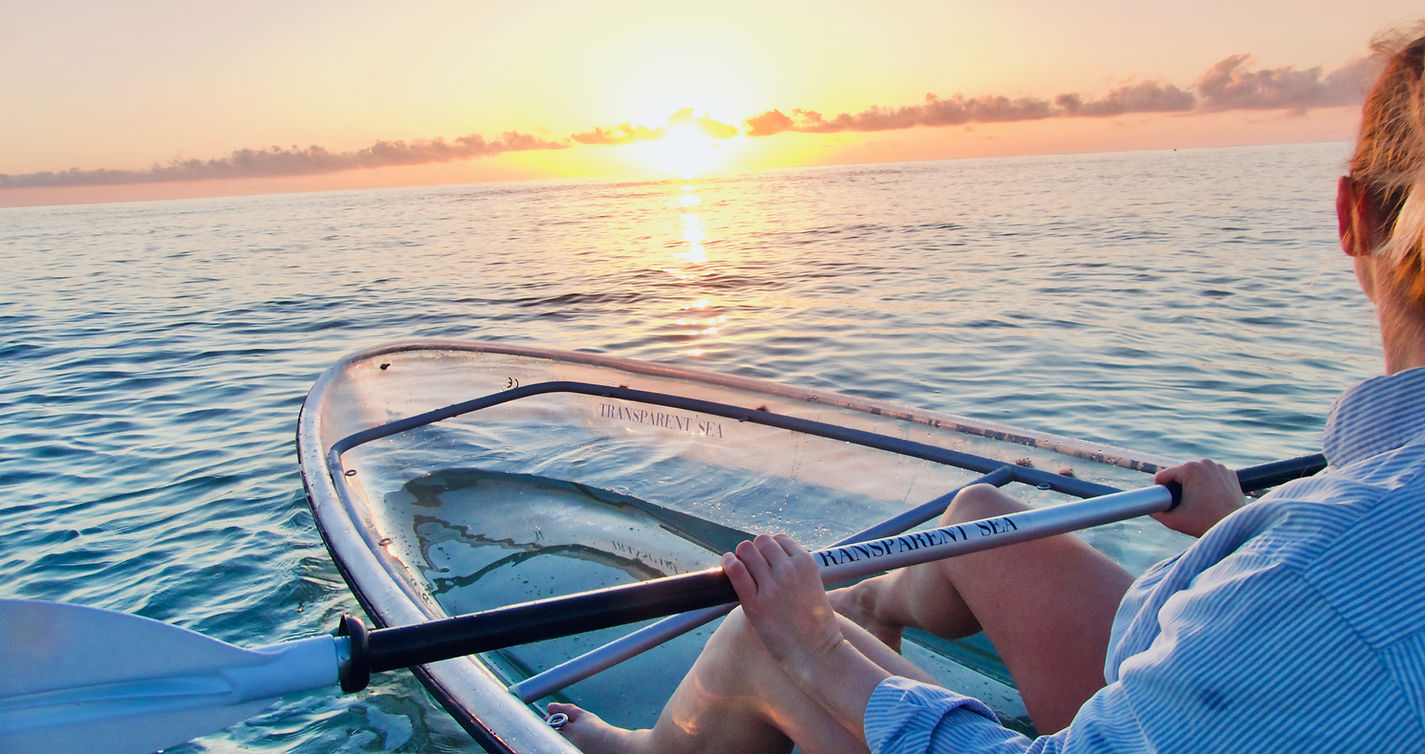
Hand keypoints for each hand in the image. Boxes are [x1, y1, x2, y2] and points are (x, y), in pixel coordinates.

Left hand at [722, 534, 844, 671]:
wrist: (817, 651)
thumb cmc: (815, 622)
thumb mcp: (813, 585)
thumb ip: (796, 569)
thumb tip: (768, 557)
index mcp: (806, 563)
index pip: (779, 539)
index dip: (771, 549)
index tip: (767, 561)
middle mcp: (789, 570)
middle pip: (761, 541)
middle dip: (755, 551)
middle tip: (752, 565)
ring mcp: (771, 587)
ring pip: (746, 550)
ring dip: (741, 556)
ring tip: (741, 568)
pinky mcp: (755, 604)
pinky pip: (735, 571)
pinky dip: (728, 563)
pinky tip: (727, 565)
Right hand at [1152, 459, 1244, 537]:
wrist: (1235, 528)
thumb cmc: (1205, 523)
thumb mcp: (1173, 520)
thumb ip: (1155, 512)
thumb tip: (1148, 509)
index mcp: (1190, 468)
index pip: (1164, 476)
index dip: (1161, 491)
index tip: (1169, 504)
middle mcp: (1205, 463)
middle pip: (1180, 474)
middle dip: (1178, 488)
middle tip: (1186, 506)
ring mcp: (1220, 467)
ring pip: (1196, 475)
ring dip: (1193, 486)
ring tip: (1199, 503)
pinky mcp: (1230, 473)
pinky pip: (1211, 477)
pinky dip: (1208, 485)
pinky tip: (1210, 499)